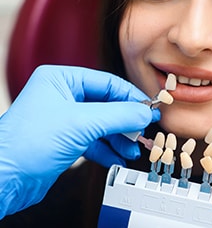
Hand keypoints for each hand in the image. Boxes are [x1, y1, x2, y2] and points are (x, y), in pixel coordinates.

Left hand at [0, 65, 159, 217]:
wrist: (3, 181)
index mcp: (61, 80)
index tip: (148, 108)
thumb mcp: (81, 123)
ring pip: (102, 124)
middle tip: (143, 130)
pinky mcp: (65, 141)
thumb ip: (118, 115)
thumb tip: (144, 113)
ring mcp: (64, 120)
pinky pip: (94, 141)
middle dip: (125, 121)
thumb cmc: (26, 144)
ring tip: (133, 148)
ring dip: (119, 138)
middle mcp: (63, 97)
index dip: (130, 96)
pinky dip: (108, 149)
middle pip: (106, 104)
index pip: (107, 82)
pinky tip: (118, 157)